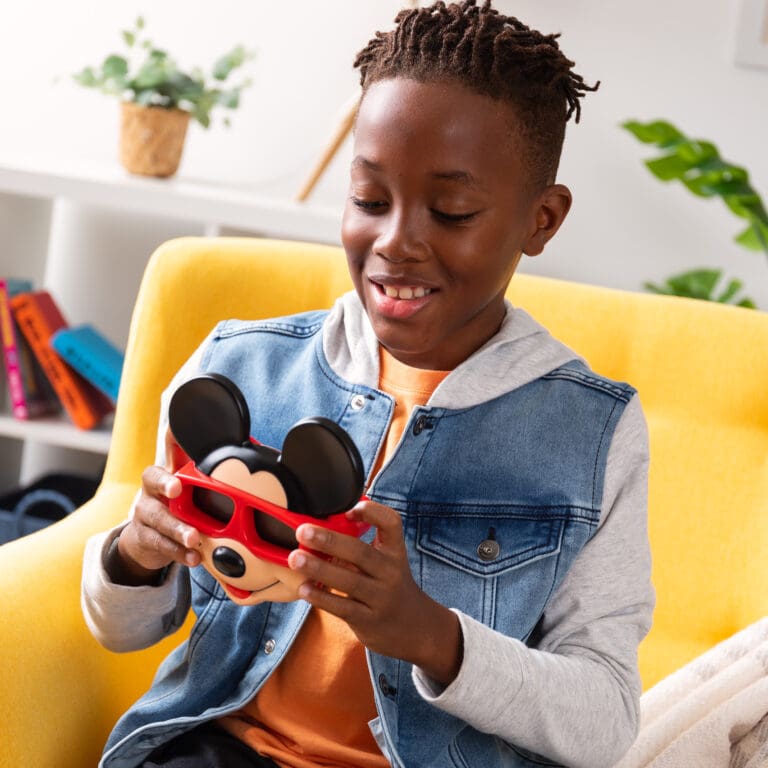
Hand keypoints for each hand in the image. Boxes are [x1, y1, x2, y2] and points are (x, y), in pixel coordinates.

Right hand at [108, 428, 201, 585]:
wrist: (147, 538)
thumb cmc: (178, 504)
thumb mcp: (191, 485)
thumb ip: (211, 472)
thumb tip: (254, 452)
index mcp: (167, 472)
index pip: (167, 451)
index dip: (172, 443)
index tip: (177, 453)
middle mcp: (152, 490)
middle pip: (152, 480)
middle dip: (165, 485)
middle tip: (177, 490)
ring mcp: (145, 514)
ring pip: (157, 518)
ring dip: (177, 528)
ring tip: (193, 538)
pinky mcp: (145, 538)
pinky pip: (160, 545)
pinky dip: (179, 553)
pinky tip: (193, 558)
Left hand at [287, 499, 462, 685]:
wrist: (415, 627)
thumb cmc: (390, 584)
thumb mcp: (387, 561)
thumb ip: (361, 546)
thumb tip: (321, 526)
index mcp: (395, 550)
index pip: (391, 523)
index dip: (373, 512)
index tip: (350, 508)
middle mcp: (391, 571)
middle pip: (360, 552)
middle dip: (329, 540)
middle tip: (303, 531)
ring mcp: (381, 597)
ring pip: (349, 581)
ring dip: (319, 569)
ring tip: (295, 558)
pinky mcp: (368, 619)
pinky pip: (342, 607)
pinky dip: (322, 597)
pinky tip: (304, 589)